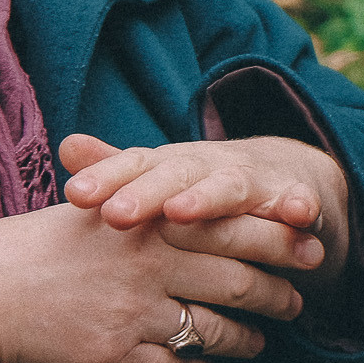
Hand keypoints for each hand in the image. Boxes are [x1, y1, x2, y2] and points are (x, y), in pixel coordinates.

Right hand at [0, 195, 308, 362]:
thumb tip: (205, 208)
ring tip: (261, 343)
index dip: (280, 239)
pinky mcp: (117, 359)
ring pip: (217, 333)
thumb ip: (153, 208)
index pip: (233, 228)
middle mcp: (148, 266)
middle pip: (239, 283)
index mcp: (147, 223)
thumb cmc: (38, 249)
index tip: (310, 245)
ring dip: (247, 341)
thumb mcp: (98, 212)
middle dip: (277, 294)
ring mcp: (134, 315)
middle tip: (298, 302)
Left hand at [59, 133, 349, 296]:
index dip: (106, 179)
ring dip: (207, 199)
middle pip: (175, 177)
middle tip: (116, 215)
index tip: (74, 197)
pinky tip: (298, 215)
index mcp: (172, 167)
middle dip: (146, 194)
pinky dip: (299, 206)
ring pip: (230, 189)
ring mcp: (255, 181)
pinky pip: (298, 203)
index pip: (135, 167)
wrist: (290, 175)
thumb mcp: (164, 180)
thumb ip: (119, 170)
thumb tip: (64, 146)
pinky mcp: (296, 198)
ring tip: (181, 212)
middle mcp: (210, 168)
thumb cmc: (208, 187)